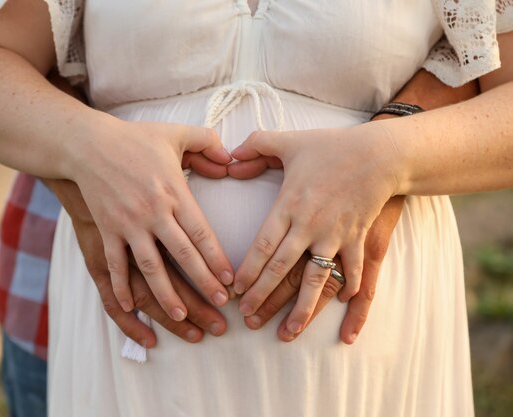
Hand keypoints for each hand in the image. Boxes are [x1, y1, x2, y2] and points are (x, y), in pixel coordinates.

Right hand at [69, 120, 234, 320]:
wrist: (87, 143)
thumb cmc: (135, 139)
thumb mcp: (176, 134)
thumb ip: (208, 143)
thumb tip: (231, 159)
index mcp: (174, 191)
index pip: (201, 233)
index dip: (217, 259)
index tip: (230, 280)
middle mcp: (153, 212)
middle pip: (183, 255)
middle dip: (203, 283)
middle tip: (221, 305)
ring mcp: (127, 223)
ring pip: (151, 267)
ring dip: (167, 295)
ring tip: (182, 317)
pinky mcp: (106, 229)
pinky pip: (115, 264)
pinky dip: (121, 287)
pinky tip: (132, 307)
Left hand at [228, 124, 398, 334]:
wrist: (380, 152)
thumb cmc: (332, 147)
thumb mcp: (290, 141)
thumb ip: (256, 146)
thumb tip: (229, 158)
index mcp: (290, 204)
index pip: (263, 245)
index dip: (248, 270)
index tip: (235, 290)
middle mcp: (310, 225)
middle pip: (282, 268)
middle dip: (263, 295)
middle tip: (248, 317)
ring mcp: (336, 234)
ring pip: (316, 279)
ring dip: (302, 308)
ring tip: (288, 332)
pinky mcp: (359, 238)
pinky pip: (354, 271)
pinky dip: (351, 291)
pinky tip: (344, 311)